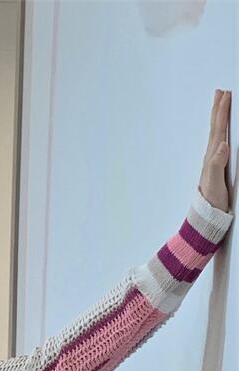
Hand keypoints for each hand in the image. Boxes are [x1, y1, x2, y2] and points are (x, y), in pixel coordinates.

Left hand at [199, 89, 231, 213]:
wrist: (208, 215)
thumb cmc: (212, 200)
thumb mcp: (215, 182)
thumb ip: (217, 163)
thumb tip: (222, 145)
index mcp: (213, 156)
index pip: (218, 129)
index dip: (222, 112)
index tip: (226, 95)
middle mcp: (212, 156)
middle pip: (216, 127)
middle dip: (218, 109)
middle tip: (221, 92)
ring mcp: (214, 160)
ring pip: (217, 133)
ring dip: (219, 118)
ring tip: (220, 104)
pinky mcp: (218, 166)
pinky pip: (220, 142)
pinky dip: (222, 131)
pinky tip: (222, 131)